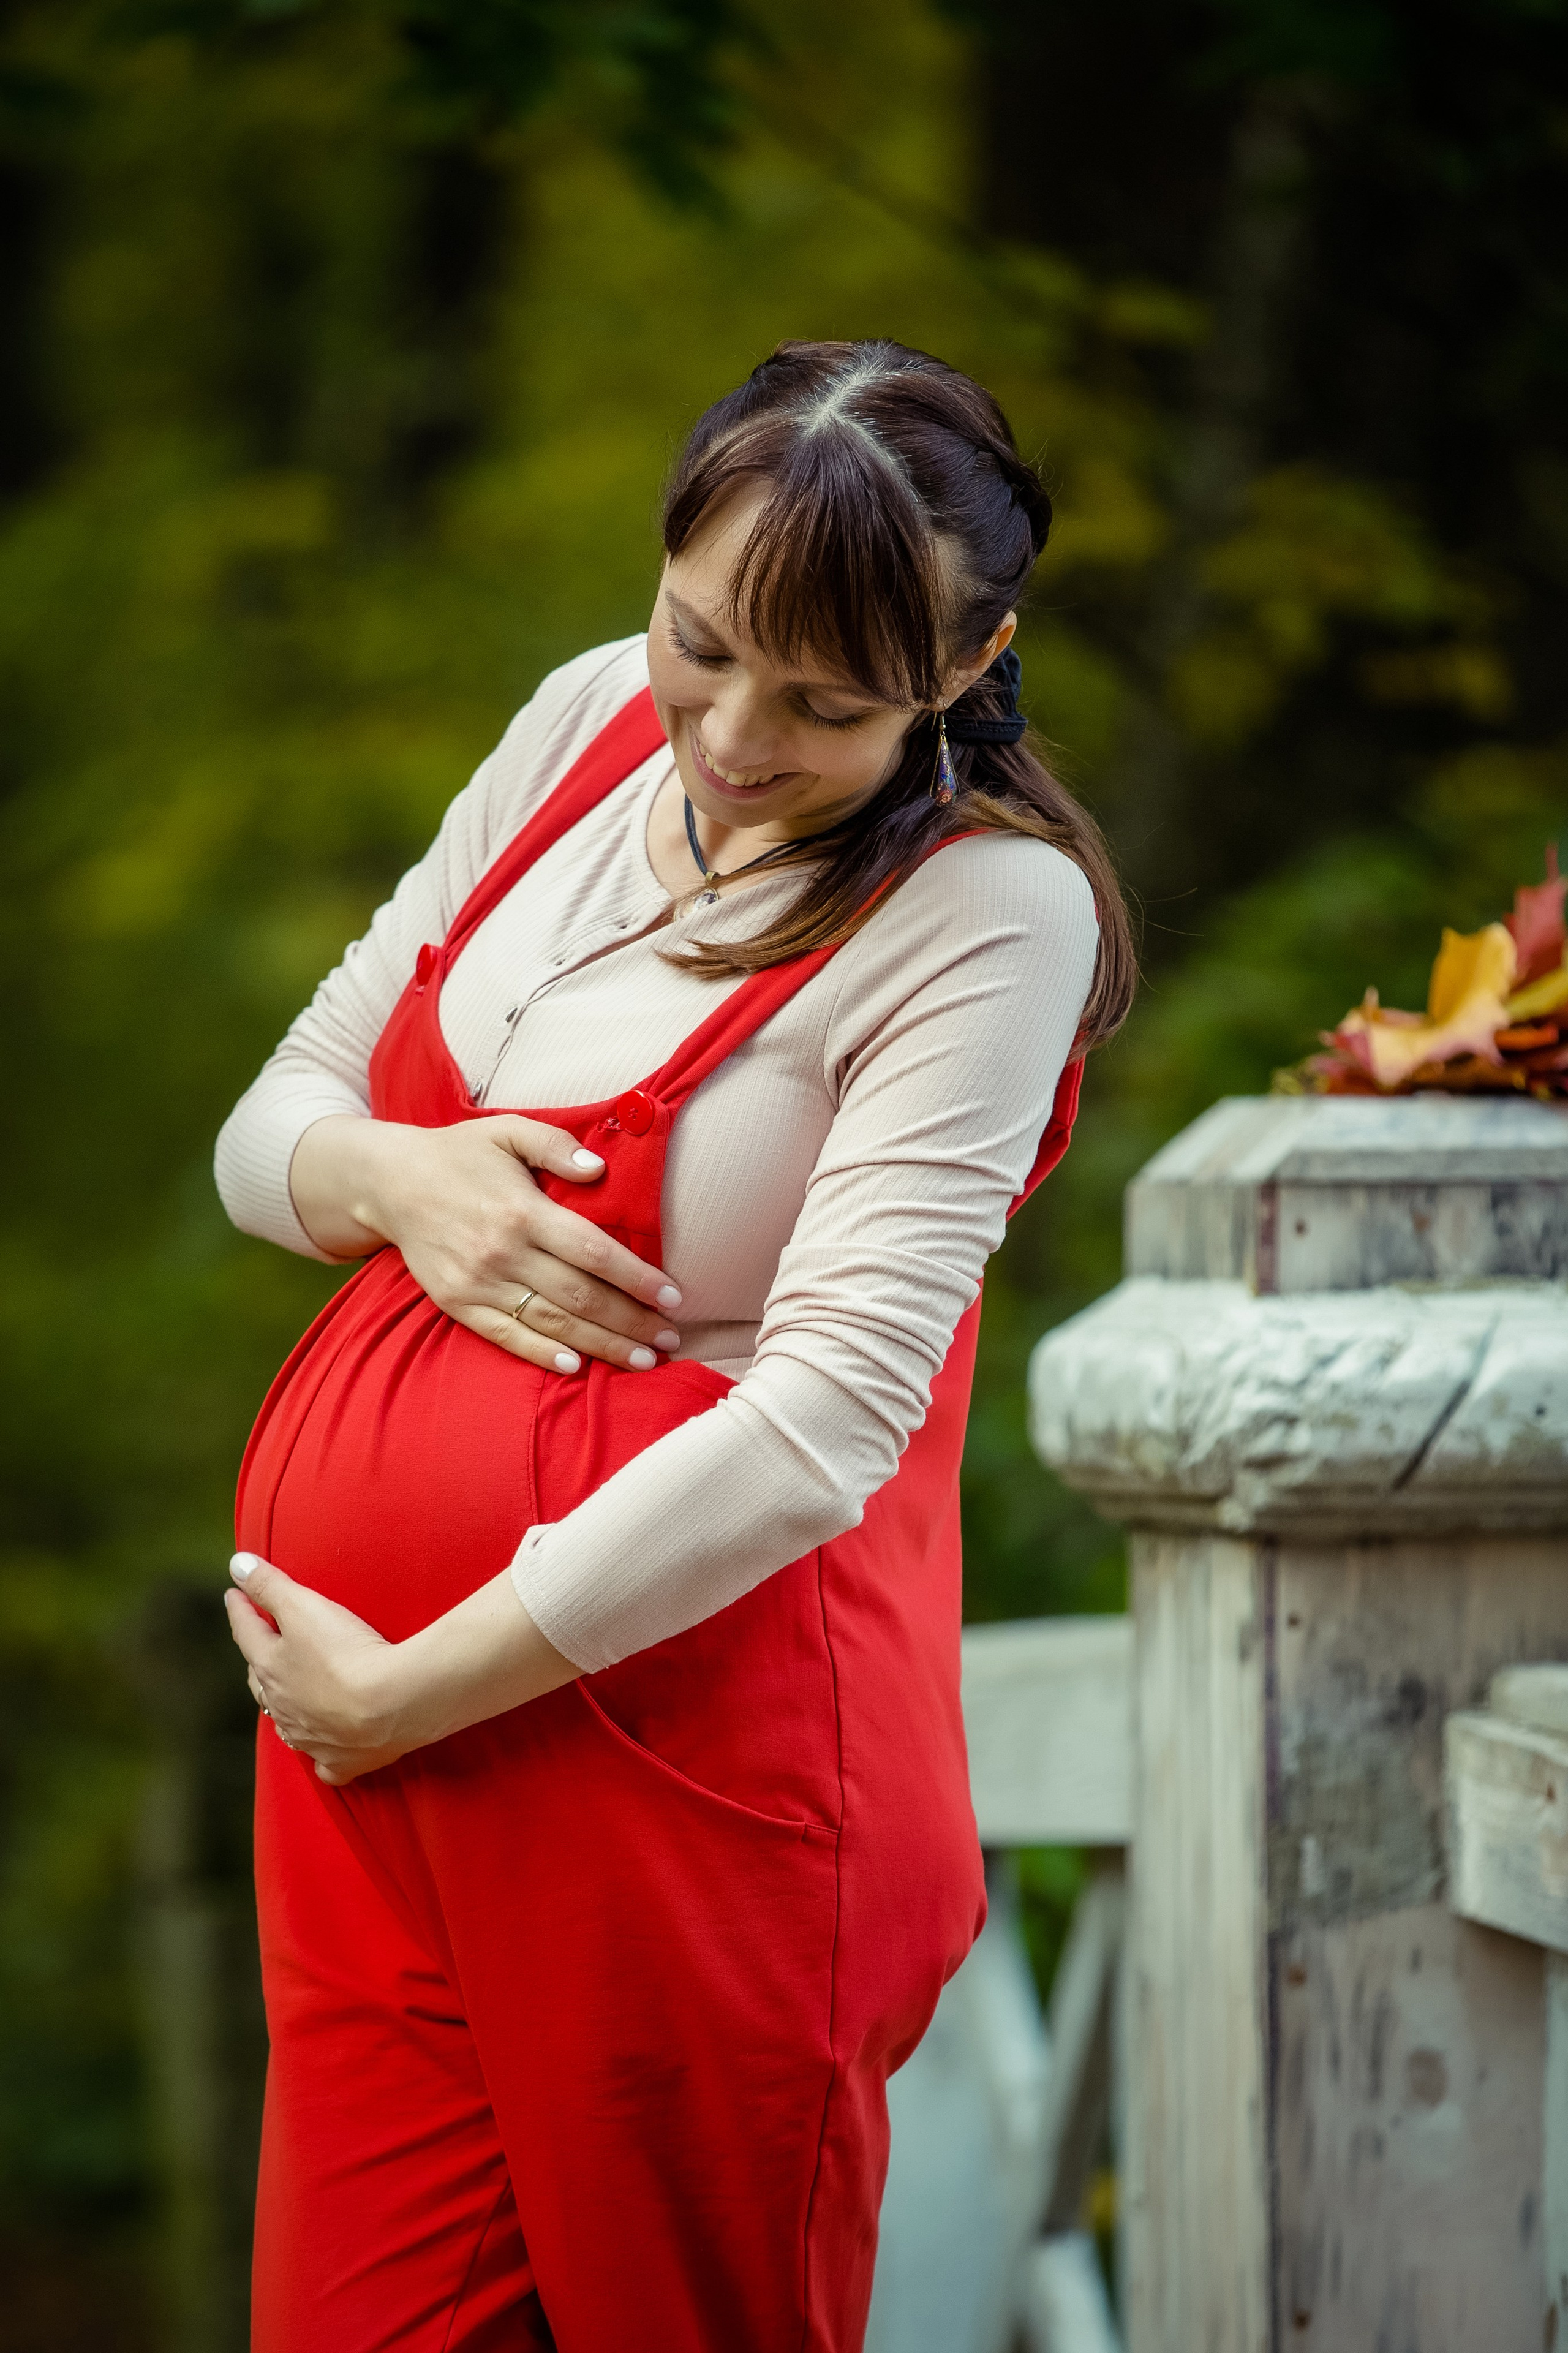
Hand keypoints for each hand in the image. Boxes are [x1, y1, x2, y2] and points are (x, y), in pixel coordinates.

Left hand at [225, 1550, 577, 1783]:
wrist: (390, 1705)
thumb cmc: (345, 1652)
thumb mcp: (304, 1607)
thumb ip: (270, 1585)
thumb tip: (236, 1565)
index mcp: (270, 1668)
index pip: (247, 1633)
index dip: (241, 1610)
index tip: (234, 1595)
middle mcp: (283, 1708)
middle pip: (262, 1681)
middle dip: (260, 1661)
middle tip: (261, 1645)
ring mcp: (310, 1739)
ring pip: (288, 1722)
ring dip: (286, 1707)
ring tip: (289, 1696)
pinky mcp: (341, 1762)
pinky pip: (324, 1761)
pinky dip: (321, 1753)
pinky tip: (324, 1750)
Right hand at [288, 1113, 683, 1374]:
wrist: (388, 1182)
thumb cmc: (460, 1154)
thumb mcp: (508, 1131)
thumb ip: (557, 1145)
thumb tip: (600, 1169)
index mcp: (523, 1210)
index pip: (594, 1252)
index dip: (638, 1278)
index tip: (675, 1297)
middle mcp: (503, 1251)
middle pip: (580, 1297)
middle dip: (632, 1322)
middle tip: (671, 1340)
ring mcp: (478, 1282)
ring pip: (551, 1323)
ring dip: (601, 1345)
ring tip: (642, 1360)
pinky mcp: (456, 1303)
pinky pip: (505, 1336)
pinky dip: (541, 1354)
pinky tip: (577, 1367)